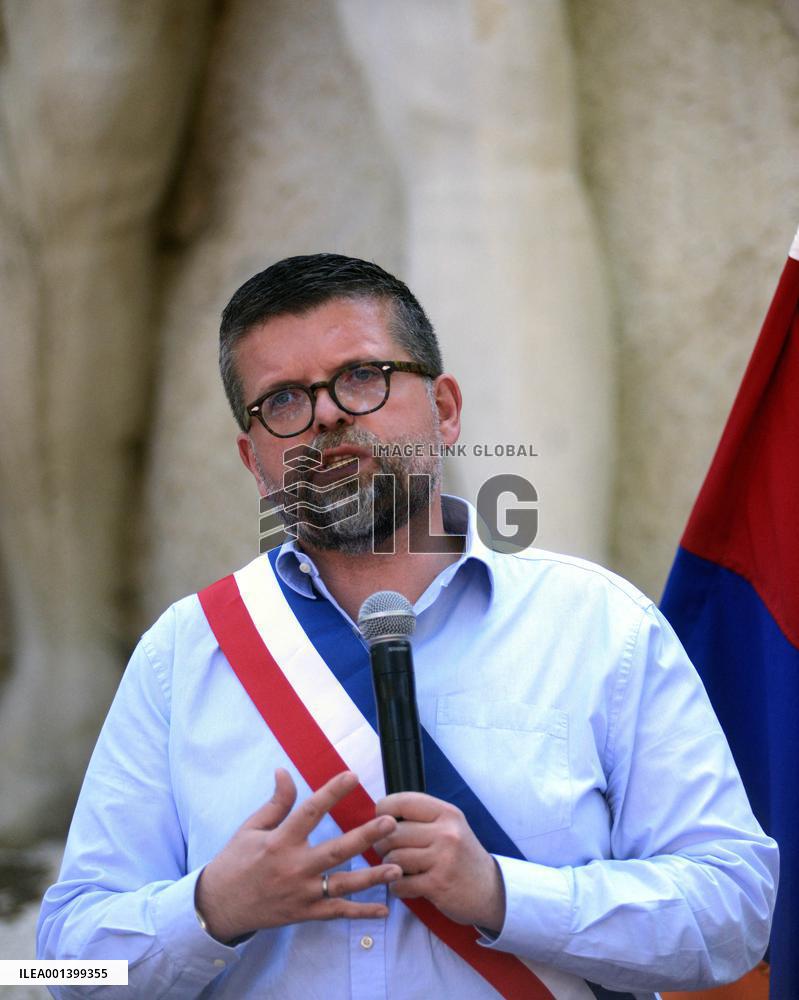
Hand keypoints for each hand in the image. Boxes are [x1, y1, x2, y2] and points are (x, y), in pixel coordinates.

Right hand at [195, 769, 401, 941]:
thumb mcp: (251, 828)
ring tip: (397, 867)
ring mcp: (301, 894)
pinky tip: (384, 910)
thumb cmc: (235, 861)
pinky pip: (337, 913)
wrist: (219, 906)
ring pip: (342, 885)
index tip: (353, 776)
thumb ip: (275, 803)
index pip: (310, 812)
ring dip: (372, 878)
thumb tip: (284, 771)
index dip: (332, 792)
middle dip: (365, 837)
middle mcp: (293, 868)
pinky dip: (361, 913)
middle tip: (390, 823)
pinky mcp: (304, 914)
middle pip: (335, 851)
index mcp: (280, 842)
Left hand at [374, 792, 505, 930]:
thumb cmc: (461, 855)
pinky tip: (405, 885)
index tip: (382, 821)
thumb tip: (381, 814)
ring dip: (388, 867)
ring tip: (397, 869)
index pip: (403, 802)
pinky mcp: (438, 884)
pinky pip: (400, 883)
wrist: (490, 889)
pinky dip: (397, 887)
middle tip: (387, 851)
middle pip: (392, 832)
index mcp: (446, 813)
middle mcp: (446, 832)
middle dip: (382, 844)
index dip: (383, 810)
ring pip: (393, 857)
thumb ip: (421, 817)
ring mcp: (443, 859)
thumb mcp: (450, 826)